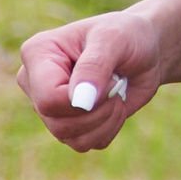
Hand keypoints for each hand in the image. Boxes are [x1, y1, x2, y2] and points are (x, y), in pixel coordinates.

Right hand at [17, 9, 162, 151]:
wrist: (145, 50)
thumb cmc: (127, 35)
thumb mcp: (115, 38)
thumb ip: (95, 66)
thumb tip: (79, 101)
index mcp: (37, 54)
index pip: (48, 98)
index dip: (84, 100)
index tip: (110, 78)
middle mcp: (35, 82)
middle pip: (58, 123)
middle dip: (98, 111)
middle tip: (116, 86)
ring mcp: (49, 106)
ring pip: (69, 137)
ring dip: (105, 121)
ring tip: (116, 94)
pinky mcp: (67, 123)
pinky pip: (83, 144)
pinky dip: (107, 130)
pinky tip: (114, 106)